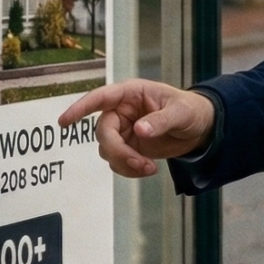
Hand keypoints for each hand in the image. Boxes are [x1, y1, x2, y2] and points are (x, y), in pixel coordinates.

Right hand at [57, 80, 217, 177]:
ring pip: (107, 150)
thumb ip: (160, 121)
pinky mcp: (128, 147)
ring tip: (149, 168)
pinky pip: (117, 162)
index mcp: (130, 94)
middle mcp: (121, 111)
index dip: (80, 108)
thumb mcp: (180, 112)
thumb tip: (140, 130)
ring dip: (124, 163)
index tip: (64, 122)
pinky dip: (128, 170)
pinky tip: (148, 170)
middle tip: (139, 163)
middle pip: (103, 133)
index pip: (99, 98)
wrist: (200, 129)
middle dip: (117, 151)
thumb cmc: (190, 110)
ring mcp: (123, 131)